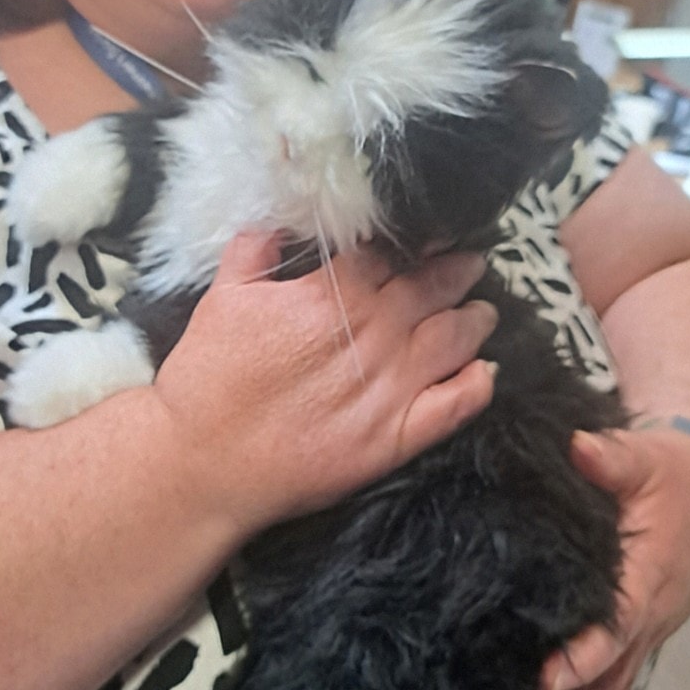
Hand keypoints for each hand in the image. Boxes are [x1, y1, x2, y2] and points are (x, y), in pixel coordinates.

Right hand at [153, 232, 498, 537]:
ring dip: (475, 319)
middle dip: (456, 270)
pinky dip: (479, 383)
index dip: (412, 243)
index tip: (427, 237)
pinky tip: (484, 371)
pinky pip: (457, 405)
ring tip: (483, 311)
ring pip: (455, 339)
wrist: (204, 461)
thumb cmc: (208, 378)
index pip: (389, 255)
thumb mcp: (221, 298)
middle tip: (470, 262)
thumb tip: (278, 227)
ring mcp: (390, 387)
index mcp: (332, 295)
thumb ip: (253, 252)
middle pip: (432, 288)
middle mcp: (372, 335)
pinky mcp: (396, 438)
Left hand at [518, 423, 689, 689]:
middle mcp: (650, 618)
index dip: (583, 659)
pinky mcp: (634, 638)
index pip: (618, 629)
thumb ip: (612, 458)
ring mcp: (644, 634)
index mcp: (651, 578)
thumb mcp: (647, 456)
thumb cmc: (674, 477)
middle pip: (609, 682)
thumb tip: (578, 448)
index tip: (543, 680)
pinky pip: (609, 688)